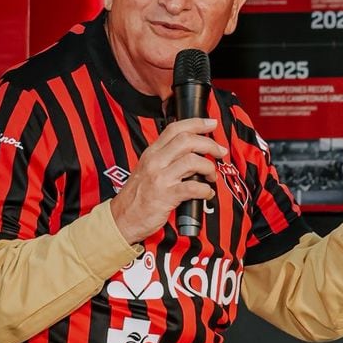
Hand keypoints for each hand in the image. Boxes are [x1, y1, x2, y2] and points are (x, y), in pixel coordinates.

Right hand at [110, 119, 225, 244]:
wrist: (121, 219)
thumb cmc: (137, 196)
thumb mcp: (147, 169)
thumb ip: (166, 157)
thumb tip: (193, 151)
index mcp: (151, 153)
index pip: (175, 129)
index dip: (196, 123)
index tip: (211, 123)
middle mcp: (155, 162)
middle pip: (186, 141)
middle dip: (209, 144)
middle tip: (220, 151)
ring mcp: (160, 178)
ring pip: (192, 161)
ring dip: (209, 168)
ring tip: (211, 176)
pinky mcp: (166, 196)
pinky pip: (193, 187)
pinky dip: (205, 190)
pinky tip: (207, 193)